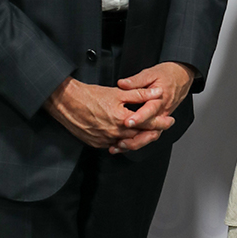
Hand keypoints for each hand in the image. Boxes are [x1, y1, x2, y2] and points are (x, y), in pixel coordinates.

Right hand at [44, 76, 174, 150]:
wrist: (66, 102)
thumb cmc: (90, 95)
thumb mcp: (118, 92)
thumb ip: (139, 94)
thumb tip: (157, 94)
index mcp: (122, 120)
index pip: (148, 123)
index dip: (161, 122)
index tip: (169, 121)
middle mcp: (114, 133)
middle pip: (139, 136)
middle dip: (151, 132)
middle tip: (161, 128)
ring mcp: (105, 140)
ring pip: (127, 143)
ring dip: (137, 138)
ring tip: (144, 132)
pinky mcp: (96, 143)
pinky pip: (113, 145)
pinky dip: (121, 142)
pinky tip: (125, 137)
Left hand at [114, 61, 195, 152]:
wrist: (181, 77)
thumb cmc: (167, 75)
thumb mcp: (151, 73)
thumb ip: (136, 81)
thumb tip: (122, 84)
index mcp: (160, 99)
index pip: (150, 110)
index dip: (139, 117)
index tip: (128, 121)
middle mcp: (162, 112)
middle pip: (152, 130)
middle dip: (136, 138)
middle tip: (121, 141)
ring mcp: (161, 119)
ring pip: (151, 136)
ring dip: (136, 143)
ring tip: (120, 146)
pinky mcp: (159, 122)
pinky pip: (150, 134)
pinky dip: (138, 141)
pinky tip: (125, 144)